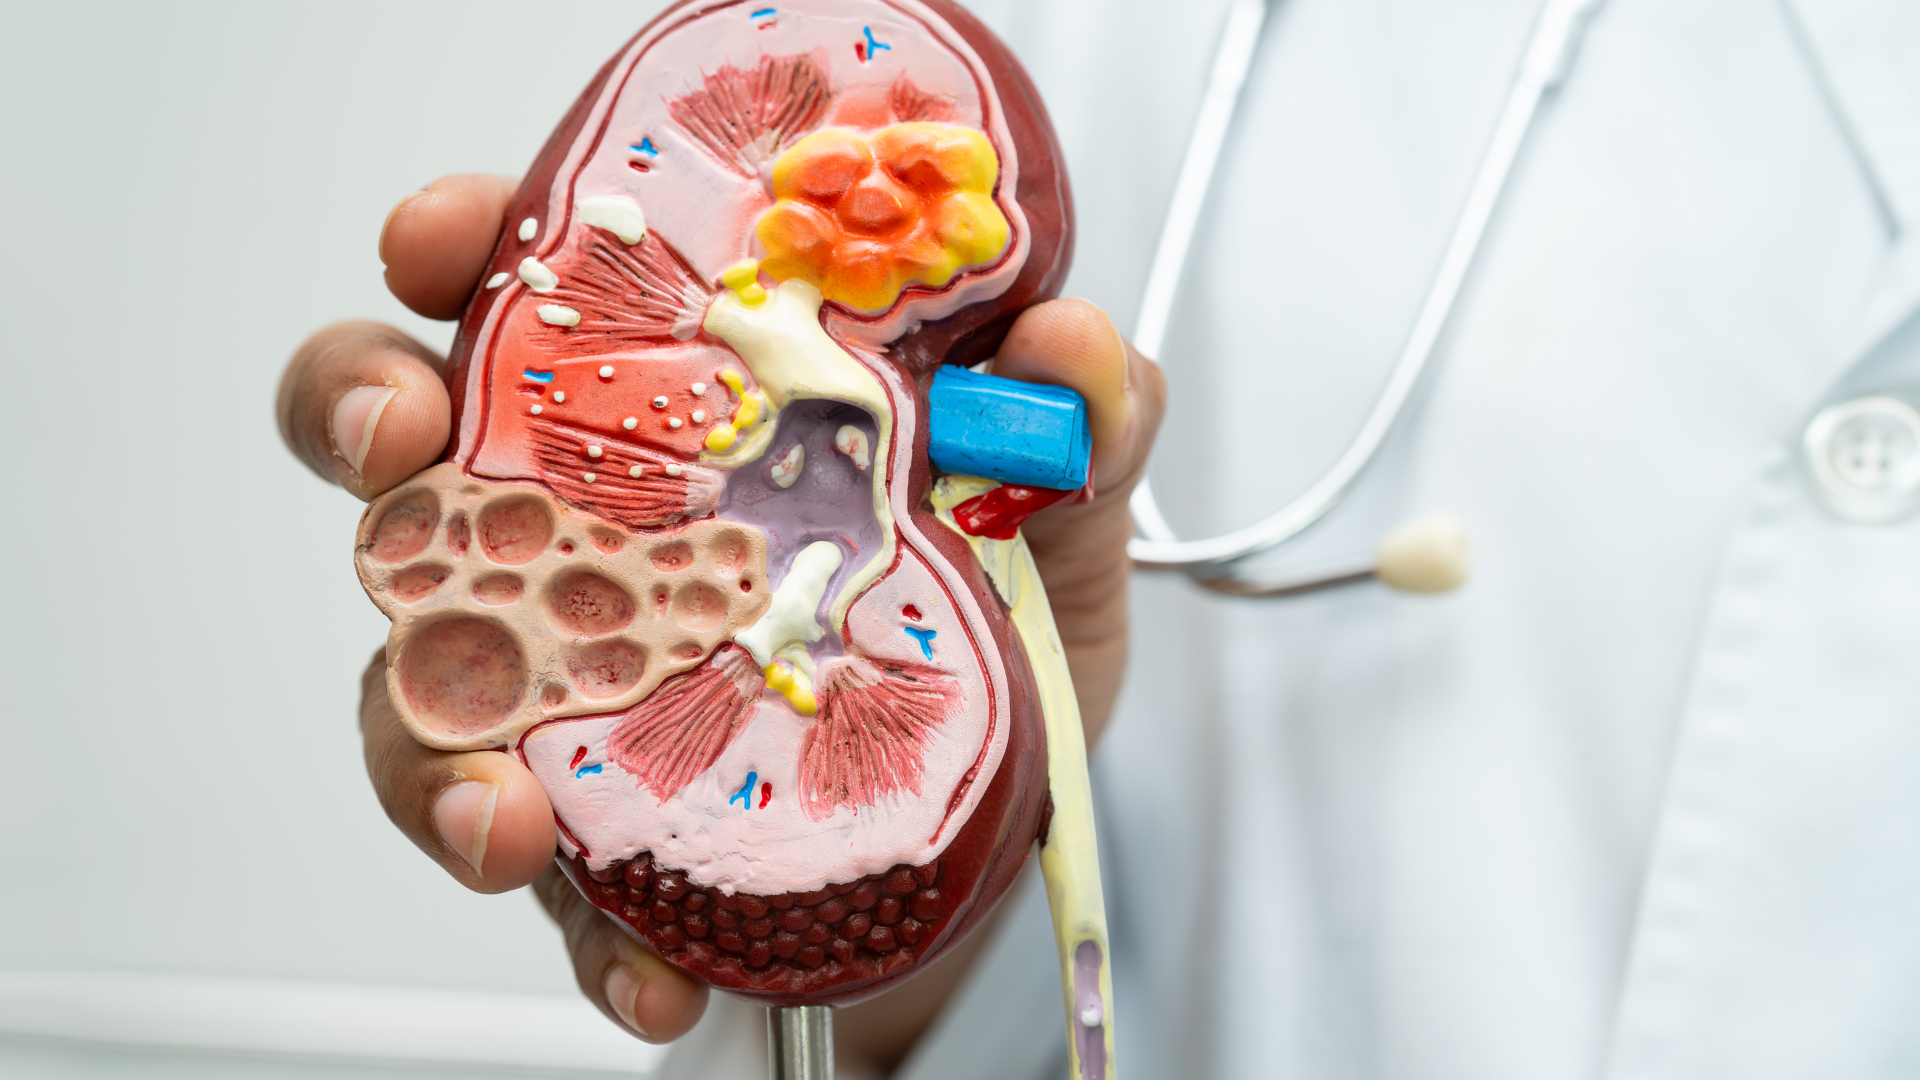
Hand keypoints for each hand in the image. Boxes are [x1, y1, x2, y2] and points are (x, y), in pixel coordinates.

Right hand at [275, 175, 1163, 1068]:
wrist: (992, 844)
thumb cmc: (991, 647)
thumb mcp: (1061, 530)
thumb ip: (1077, 429)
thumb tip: (1074, 346)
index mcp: (680, 417)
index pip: (541, 296)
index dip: (466, 247)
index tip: (450, 242)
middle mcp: (594, 537)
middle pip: (414, 449)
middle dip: (362, 422)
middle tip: (400, 446)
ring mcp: (575, 687)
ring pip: (425, 686)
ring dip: (431, 744)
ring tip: (505, 807)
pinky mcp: (601, 837)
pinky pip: (553, 884)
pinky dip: (586, 936)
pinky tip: (649, 971)